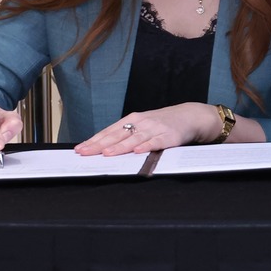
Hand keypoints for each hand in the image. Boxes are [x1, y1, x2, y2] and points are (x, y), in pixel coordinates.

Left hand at [75, 103, 216, 156]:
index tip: (80, 149)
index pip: (109, 131)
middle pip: (117, 135)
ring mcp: (155, 128)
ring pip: (134, 138)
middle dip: (100, 145)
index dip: (94, 140)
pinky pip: (156, 142)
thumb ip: (126, 135)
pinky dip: (147, 146)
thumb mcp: (143, 125)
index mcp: (132, 120)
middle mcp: (141, 122)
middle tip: (85, 153)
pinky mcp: (169, 136)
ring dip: (120, 146)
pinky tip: (138, 151)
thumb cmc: (162, 123)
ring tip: (107, 154)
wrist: (190, 116)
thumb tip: (103, 148)